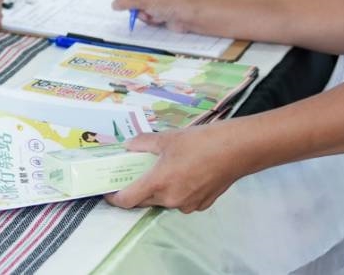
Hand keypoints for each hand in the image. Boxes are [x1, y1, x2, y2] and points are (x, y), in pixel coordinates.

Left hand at [108, 123, 245, 211]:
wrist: (236, 151)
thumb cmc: (200, 143)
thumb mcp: (167, 138)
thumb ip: (143, 143)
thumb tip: (129, 145)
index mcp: (158, 184)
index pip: (128, 200)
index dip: (114, 197)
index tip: (107, 191)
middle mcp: (170, 200)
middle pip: (144, 201)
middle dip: (137, 190)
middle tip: (133, 175)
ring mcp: (187, 205)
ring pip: (163, 201)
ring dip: (158, 190)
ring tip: (163, 170)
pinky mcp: (201, 205)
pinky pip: (181, 201)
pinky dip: (176, 190)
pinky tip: (183, 174)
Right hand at [111, 0, 201, 29]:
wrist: (192, 16)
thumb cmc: (175, 2)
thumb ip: (127, 0)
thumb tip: (115, 3)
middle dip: (137, 6)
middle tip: (146, 8)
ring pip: (136, 7)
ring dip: (144, 14)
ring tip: (156, 14)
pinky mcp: (157, 8)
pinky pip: (144, 14)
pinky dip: (150, 18)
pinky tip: (160, 18)